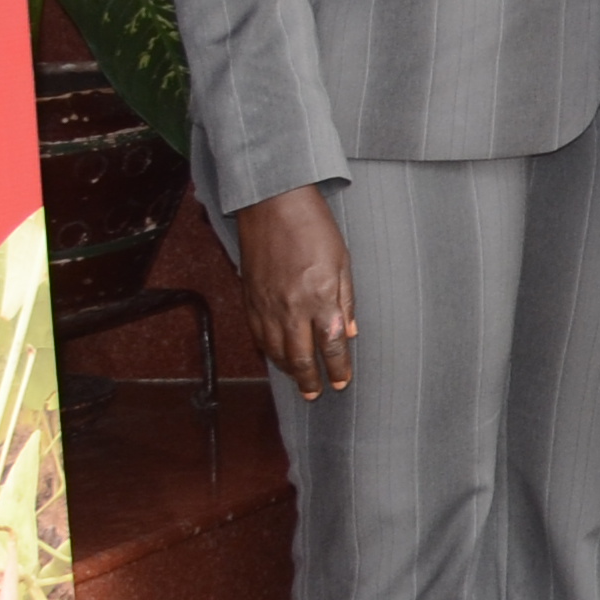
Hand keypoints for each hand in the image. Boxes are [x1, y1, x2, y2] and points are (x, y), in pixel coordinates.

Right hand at [232, 188, 360, 397]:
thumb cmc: (313, 228)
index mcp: (320, 299)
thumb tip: (350, 332)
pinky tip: (276, 357)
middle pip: (300, 357)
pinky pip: (257, 335)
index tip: (341, 382)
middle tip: (315, 393)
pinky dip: (268, 351)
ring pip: (275, 351)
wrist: (272, 206)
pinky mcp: (249, 299)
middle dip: (309, 379)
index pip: (330, 346)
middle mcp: (291, 309)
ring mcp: (266, 306)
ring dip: (288, 370)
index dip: (336, 368)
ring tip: (299, 380)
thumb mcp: (342, 262)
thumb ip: (346, 301)